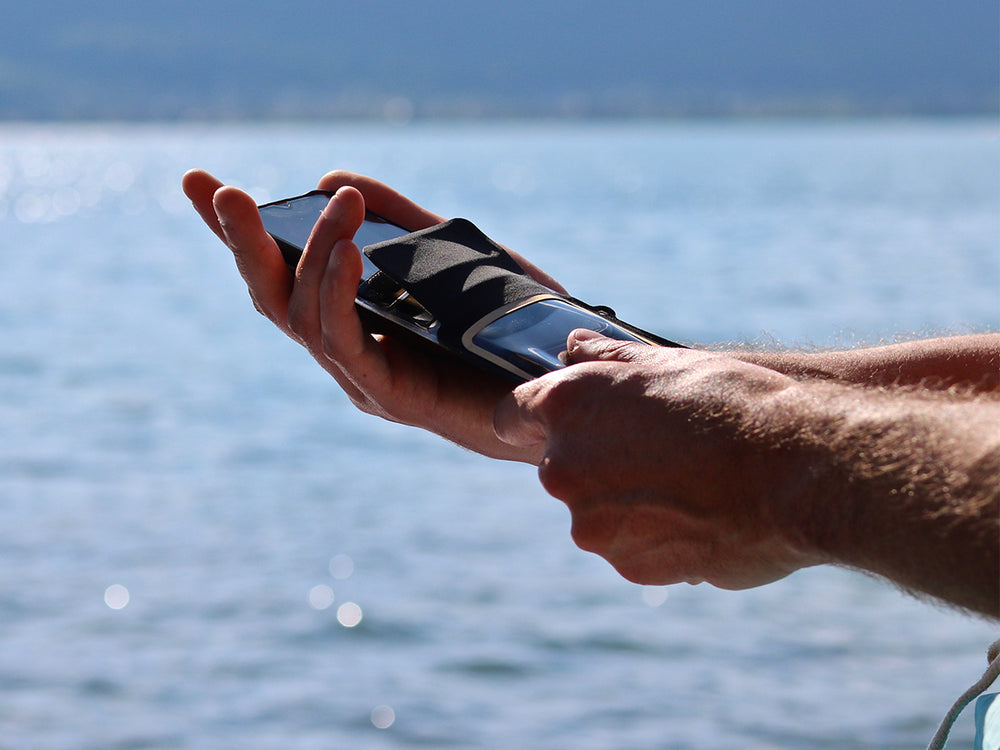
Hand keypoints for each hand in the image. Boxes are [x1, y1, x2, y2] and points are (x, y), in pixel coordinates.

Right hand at [182, 169, 557, 461]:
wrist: (564, 385)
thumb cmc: (511, 325)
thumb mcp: (453, 255)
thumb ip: (401, 222)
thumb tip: (330, 180)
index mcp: (353, 317)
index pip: (282, 271)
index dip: (237, 233)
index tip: (197, 183)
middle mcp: (347, 349)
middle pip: (273, 297)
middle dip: (243, 244)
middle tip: (226, 192)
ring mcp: (362, 378)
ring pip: (304, 318)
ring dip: (312, 255)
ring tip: (340, 205)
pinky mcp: (390, 397)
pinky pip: (345, 345)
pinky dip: (338, 296)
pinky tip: (346, 253)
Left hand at [494, 330, 820, 589]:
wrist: (800, 471)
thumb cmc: (736, 404)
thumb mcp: (668, 363)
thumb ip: (608, 359)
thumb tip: (571, 346)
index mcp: (566, 407)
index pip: (513, 415)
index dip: (537, 417)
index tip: (564, 423)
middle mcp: (563, 467)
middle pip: (560, 467)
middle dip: (597, 461)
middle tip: (661, 450)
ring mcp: (592, 524)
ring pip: (598, 513)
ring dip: (629, 503)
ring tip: (693, 484)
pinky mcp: (628, 565)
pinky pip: (632, 549)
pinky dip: (658, 538)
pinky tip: (704, 516)